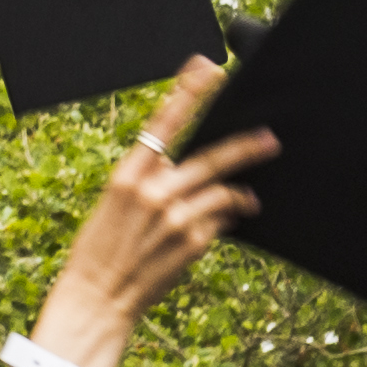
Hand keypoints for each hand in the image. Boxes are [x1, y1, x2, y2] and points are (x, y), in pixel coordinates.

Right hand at [37, 61, 272, 352]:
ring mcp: (176, 219)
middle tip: (270, 139)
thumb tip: (184, 167)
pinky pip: (220, 221)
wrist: (97, 297)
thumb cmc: (101, 249)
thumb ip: (147, 182)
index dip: (188, 92)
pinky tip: (223, 224)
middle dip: (245, 147)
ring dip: (241, 193)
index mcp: (127, 175)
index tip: (208, 68)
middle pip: (212, 158)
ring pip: (224, 192)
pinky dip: (225, 219)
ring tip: (250, 196)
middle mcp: (154, 192)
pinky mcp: (192, 244)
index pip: (163, 122)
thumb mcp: (114, 204)